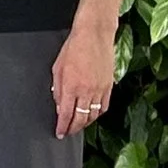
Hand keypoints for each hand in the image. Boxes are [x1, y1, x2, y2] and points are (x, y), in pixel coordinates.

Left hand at [51, 23, 116, 138]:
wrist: (94, 35)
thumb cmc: (74, 48)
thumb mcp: (57, 69)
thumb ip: (57, 90)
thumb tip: (59, 106)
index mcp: (71, 86)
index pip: (66, 114)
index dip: (62, 127)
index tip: (59, 133)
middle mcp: (87, 90)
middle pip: (80, 119)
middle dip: (73, 129)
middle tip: (67, 132)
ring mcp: (100, 89)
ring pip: (93, 115)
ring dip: (85, 123)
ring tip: (78, 125)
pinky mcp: (109, 86)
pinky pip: (104, 107)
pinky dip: (97, 114)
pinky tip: (91, 115)